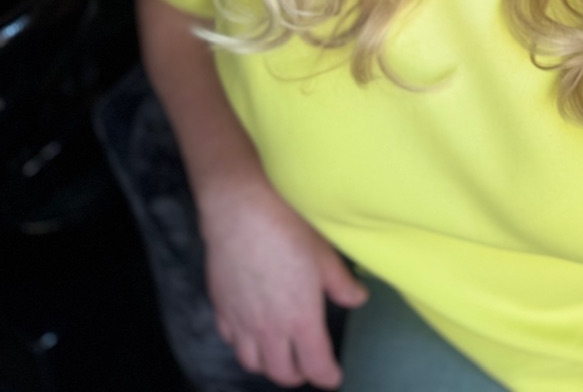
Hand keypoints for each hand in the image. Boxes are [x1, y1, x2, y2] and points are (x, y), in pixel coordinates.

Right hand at [200, 178, 367, 387]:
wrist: (241, 211)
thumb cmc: (287, 227)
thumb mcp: (324, 254)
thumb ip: (341, 283)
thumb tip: (358, 299)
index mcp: (301, 320)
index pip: (316, 366)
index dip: (328, 376)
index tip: (334, 376)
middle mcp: (270, 329)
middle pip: (283, 373)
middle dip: (299, 375)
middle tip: (308, 365)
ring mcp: (242, 321)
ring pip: (252, 362)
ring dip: (269, 363)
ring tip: (280, 352)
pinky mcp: (221, 307)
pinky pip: (231, 340)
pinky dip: (243, 344)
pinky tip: (251, 330)